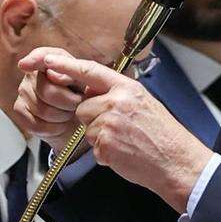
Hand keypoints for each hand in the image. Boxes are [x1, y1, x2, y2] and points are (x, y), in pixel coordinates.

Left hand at [18, 47, 214, 211]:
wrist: (176, 161)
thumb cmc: (161, 135)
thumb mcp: (142, 103)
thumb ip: (116, 95)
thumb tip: (90, 92)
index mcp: (127, 88)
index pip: (89, 71)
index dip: (64, 65)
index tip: (43, 60)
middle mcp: (117, 101)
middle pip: (82, 107)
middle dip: (93, 119)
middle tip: (120, 129)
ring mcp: (110, 122)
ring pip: (86, 127)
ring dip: (99, 137)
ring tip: (125, 141)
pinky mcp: (105, 143)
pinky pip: (92, 146)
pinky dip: (105, 153)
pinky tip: (124, 152)